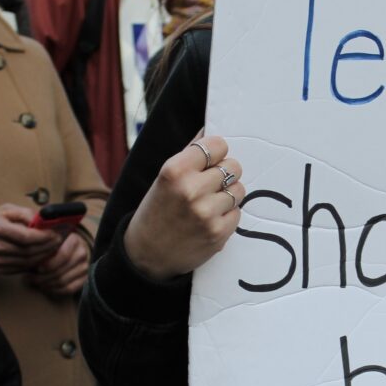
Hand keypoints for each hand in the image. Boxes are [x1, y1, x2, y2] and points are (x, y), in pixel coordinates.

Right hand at [0, 204, 65, 274]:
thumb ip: (25, 213)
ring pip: (27, 262)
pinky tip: (43, 255)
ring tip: (54, 247)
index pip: (25, 237)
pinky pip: (22, 268)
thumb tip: (44, 220)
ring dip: (44, 256)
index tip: (56, 233)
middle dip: (47, 246)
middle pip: (28, 251)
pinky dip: (35, 263)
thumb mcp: (7, 209)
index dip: (44, 237)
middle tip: (59, 240)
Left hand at [27, 232, 90, 296]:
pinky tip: (45, 287)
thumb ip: (44, 245)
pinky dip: (55, 290)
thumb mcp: (52, 240)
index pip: (63, 255)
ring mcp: (85, 267)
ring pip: (63, 281)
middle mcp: (82, 254)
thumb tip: (30, 258)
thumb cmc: (57, 244)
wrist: (74, 249)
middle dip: (43, 277)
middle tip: (29, 278)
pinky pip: (69, 289)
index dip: (48, 264)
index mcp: (75, 240)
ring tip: (35, 282)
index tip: (36, 268)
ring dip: (46, 284)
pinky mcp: (84, 279)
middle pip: (61, 270)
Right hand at [123, 132, 246, 280]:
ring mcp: (206, 213)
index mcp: (174, 170)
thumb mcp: (165, 177)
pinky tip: (210, 219)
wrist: (146, 255)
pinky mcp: (218, 233)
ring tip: (209, 203)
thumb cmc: (156, 211)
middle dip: (224, 173)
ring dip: (228, 194)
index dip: (216, 152)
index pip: (217, 145)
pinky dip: (227, 215)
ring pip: (239, 189)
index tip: (210, 161)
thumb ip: (189, 154)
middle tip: (210, 185)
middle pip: (233, 166)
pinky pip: (238, 212)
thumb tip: (211, 130)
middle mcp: (191, 190)